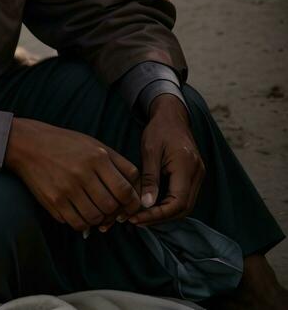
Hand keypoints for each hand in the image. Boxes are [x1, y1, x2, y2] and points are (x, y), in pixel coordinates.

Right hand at [5, 117, 141, 232]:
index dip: (132, 203)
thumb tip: (136, 191)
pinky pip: (77, 223)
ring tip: (96, 211)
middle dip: (116, 212)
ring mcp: (67, 188)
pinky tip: (81, 212)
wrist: (29, 144)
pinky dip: (83, 223)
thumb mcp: (94, 144)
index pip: (125, 190)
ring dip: (100, 219)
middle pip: (111, 206)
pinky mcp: (54, 201)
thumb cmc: (66, 144)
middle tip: (113, 211)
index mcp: (97, 156)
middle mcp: (83, 172)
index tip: (130, 206)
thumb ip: (118, 163)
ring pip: (95, 218)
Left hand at [128, 94, 204, 226]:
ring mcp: (199, 174)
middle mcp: (197, 173)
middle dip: (161, 218)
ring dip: (165, 214)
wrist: (172, 114)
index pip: (177, 202)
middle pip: (184, 208)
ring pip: (186, 205)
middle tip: (137, 220)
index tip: (138, 218)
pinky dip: (170, 205)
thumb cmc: (159, 129)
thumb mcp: (149, 150)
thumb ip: (150, 178)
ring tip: (142, 216)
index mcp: (186, 166)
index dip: (158, 215)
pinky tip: (153, 206)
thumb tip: (147, 205)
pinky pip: (185, 197)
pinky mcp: (195, 175)